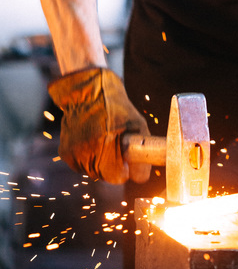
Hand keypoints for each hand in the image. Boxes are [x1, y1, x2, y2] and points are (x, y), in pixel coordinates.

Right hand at [48, 67, 150, 183]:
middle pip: (104, 176)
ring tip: (103, 139)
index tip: (127, 160)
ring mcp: (74, 153)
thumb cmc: (115, 106)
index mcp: (106, 145)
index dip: (125, 170)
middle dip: (113, 166)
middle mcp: (87, 152)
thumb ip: (141, 153)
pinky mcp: (65, 152)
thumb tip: (141, 178)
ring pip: (91, 171)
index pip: (117, 177)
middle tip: (116, 146)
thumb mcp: (136, 124)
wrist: (86, 91)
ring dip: (99, 162)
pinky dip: (87, 156)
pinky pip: (80, 164)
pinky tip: (91, 139)